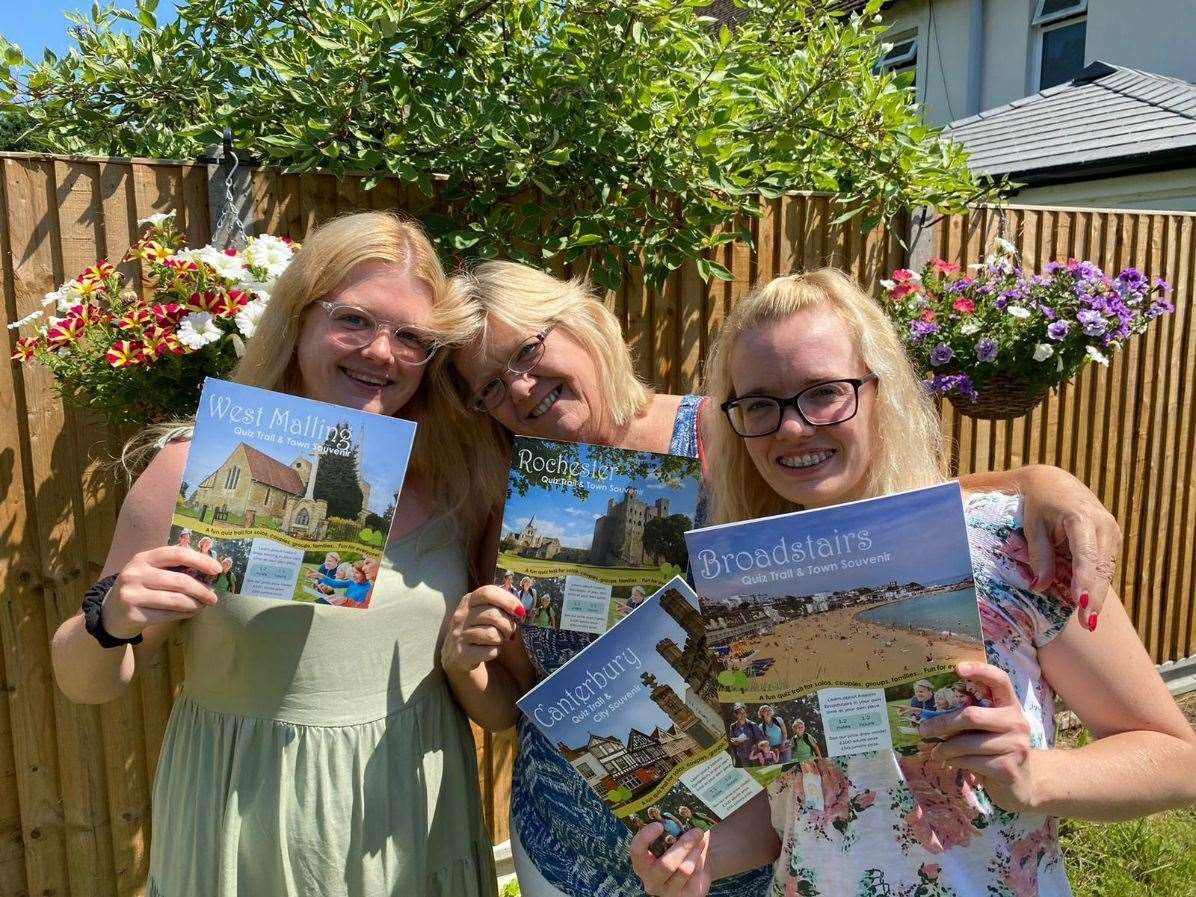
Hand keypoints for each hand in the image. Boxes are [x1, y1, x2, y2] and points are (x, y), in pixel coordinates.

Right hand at [102, 546, 221, 638]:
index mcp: (143, 558)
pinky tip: (191, 613)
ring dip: (195, 604)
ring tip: (203, 605)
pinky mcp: (133, 614)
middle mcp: (135, 573)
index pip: (177, 554)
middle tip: (213, 597)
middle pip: (180, 580)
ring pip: (176, 600)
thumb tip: (210, 570)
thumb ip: (174, 566)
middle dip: (202, 589)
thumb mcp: (151, 570)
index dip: (201, 560)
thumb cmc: (140, 588)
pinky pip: (168, 615)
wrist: (110, 613)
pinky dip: (184, 614)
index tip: (218, 570)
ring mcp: (131, 594)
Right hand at [441, 585, 524, 675]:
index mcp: (468, 600)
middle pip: (494, 615)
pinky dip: (495, 651)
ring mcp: (459, 634)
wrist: (457, 655)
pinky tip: (488, 650)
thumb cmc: (479, 629)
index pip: (488, 592)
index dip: (508, 600)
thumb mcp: (484, 612)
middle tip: (508, 631)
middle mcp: (461, 615)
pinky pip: (490, 651)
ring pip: (492, 634)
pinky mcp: (461, 653)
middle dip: (508, 625)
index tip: (520, 611)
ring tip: (497, 640)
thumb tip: (520, 610)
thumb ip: (500, 606)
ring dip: (501, 639)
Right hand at [631, 825, 710, 896]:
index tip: (658, 825)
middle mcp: (651, 880)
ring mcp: (668, 892)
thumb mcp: (671, 843)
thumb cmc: (677, 853)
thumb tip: (684, 812)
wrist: (694, 874)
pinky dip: (701, 860)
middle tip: (696, 831)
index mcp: (642, 863)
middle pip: (666, 865)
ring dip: (696, 851)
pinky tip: (702, 851)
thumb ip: (673, 830)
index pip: (637, 851)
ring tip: (702, 839)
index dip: (645, 838)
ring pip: (684, 870)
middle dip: (683, 846)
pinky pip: (696, 877)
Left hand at [919, 662, 1037, 813]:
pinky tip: (953, 762)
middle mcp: (1017, 722)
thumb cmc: (997, 748)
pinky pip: (971, 762)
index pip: (1000, 680)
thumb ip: (972, 716)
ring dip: (945, 748)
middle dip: (942, 723)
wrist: (1023, 783)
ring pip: (967, 743)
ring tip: (936, 752)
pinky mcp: (1008, 768)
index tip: (957, 668)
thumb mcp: (990, 727)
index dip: (980, 670)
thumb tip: (931, 713)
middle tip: (923, 729)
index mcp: (1011, 705)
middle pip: (971, 716)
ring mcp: (1016, 746)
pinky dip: (956, 762)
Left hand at [1018, 465, 1121, 629]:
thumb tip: (1039, 587)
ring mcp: (1112, 530)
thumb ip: (1039, 555)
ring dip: (1098, 594)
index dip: (1084, 581)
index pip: (1085, 555)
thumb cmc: (1038, 502)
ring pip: (1107, 569)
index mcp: (1081, 518)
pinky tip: (1089, 603)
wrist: (1053, 481)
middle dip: (1094, 596)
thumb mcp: (1033, 526)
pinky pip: (1106, 564)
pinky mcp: (1113, 536)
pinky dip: (1098, 583)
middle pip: (1101, 567)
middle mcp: (1103, 524)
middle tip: (1087, 624)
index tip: (1081, 603)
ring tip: (1088, 621)